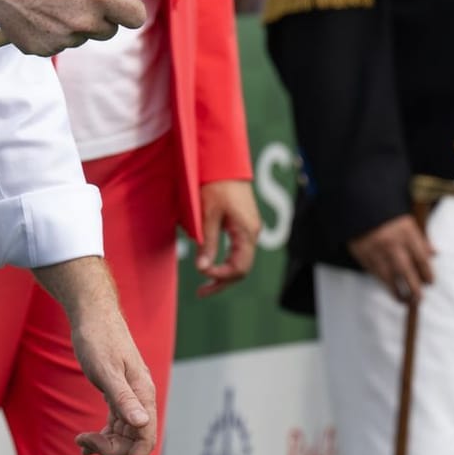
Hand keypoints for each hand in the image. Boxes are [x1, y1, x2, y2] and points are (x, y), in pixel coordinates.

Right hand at [0, 0, 152, 57]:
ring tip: (50, 0)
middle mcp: (83, 21)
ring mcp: (62, 39)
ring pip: (84, 36)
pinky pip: (60, 45)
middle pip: (111, 30)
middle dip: (103, 16)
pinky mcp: (42, 50)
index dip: (132, 10)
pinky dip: (53, 33)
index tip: (127, 4)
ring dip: (76, 24)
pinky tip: (36, 14)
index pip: (135, 16)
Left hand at [35, 258, 158, 454]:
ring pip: (124, 432)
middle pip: (133, 438)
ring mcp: (129, 395)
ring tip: (80, 441)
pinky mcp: (117, 392)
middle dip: (109, 449)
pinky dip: (102, 434)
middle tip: (82, 441)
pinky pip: (115, 423)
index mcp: (143, 393)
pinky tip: (84, 439)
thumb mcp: (107, 371)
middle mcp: (140, 396)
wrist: (93, 315)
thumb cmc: (99, 339)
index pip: (146, 436)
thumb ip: (124, 399)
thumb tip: (143, 424)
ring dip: (103, 443)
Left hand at [193, 180, 259, 297]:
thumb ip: (207, 241)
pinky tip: (212, 263)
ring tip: (205, 283)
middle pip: (242, 268)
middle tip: (201, 292)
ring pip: (240, 260)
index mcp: (246, 232)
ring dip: (224, 273)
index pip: (239, 268)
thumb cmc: (217, 184)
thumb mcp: (208, 214)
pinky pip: (238, 250)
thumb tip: (202, 268)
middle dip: (222, 281)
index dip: (220, 276)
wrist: (224, 162)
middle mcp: (252, 233)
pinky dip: (226, 261)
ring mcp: (249, 229)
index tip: (201, 273)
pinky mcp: (243, 224)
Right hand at [348, 214, 434, 303]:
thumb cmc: (388, 215)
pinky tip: (389, 289)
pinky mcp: (362, 255)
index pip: (421, 257)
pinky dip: (383, 283)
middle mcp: (392, 242)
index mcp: (406, 231)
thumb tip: (435, 253)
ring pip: (389, 277)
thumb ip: (421, 238)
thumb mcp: (408, 221)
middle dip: (414, 288)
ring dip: (397, 292)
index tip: (430, 283)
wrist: (360, 205)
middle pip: (406, 271)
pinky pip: (375, 274)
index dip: (427, 273)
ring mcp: (376, 250)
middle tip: (419, 299)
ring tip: (404, 300)